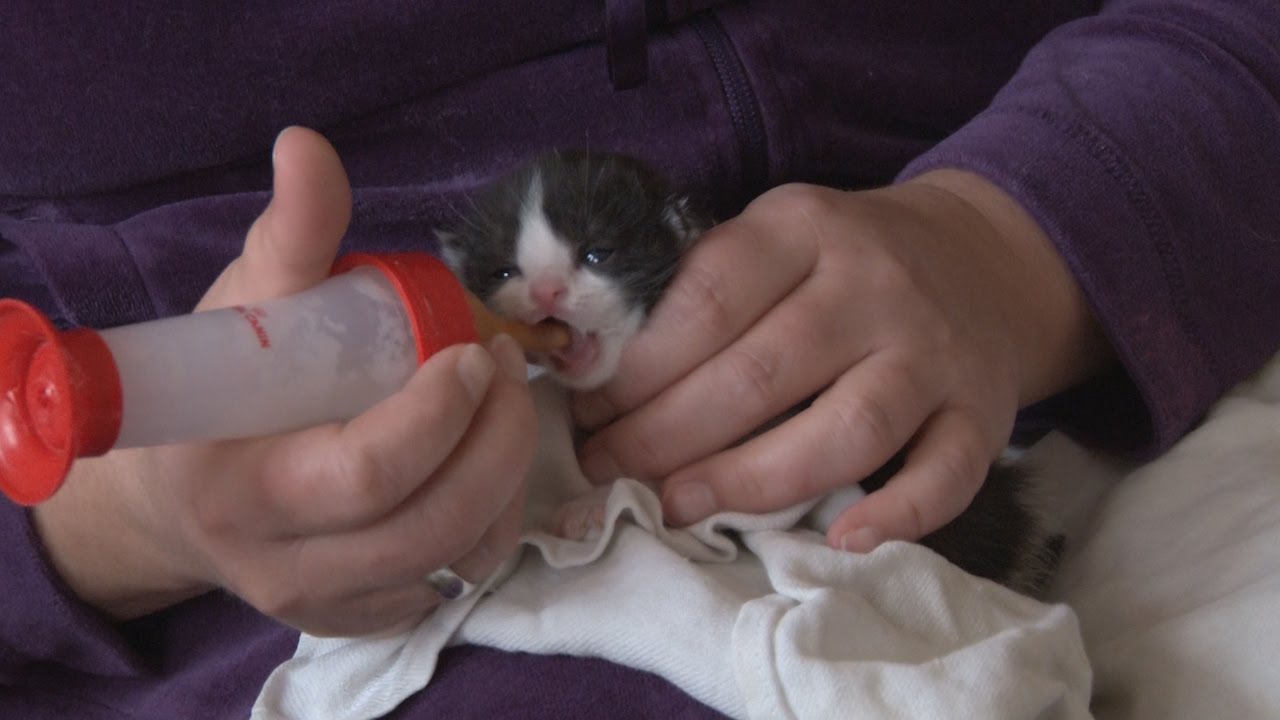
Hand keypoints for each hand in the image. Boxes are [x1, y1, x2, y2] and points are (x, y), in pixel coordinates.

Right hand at [33, 128, 536, 635]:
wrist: (183, 498)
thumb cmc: (220, 393)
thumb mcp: (245, 305)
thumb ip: (289, 234)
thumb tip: (306, 145)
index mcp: (245, 490)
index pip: (368, 473)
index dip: (440, 414)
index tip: (474, 352)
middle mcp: (288, 566)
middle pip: (431, 523)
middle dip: (497, 439)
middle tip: (510, 370)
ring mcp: (333, 602)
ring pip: (459, 559)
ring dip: (508, 475)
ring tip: (508, 406)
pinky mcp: (369, 618)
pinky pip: (462, 580)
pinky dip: (496, 517)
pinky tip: (489, 461)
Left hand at [573, 171, 1109, 551]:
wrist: (982, 259)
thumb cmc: (841, 262)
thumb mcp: (772, 236)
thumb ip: (698, 286)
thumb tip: (587, 358)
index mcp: (802, 229)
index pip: (707, 300)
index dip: (635, 367)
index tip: (587, 409)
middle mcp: (872, 285)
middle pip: (759, 373)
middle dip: (663, 434)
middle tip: (610, 468)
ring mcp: (932, 352)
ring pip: (845, 428)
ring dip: (750, 481)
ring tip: (678, 505)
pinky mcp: (980, 411)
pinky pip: (947, 471)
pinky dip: (900, 514)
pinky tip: (844, 539)